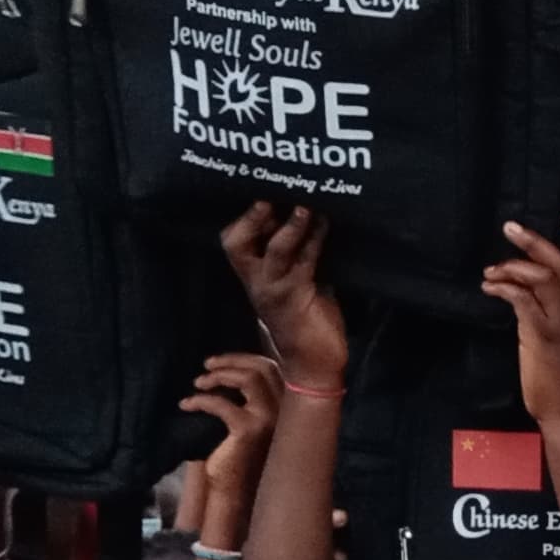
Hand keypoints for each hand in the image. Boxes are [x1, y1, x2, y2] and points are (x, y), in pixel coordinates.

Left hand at [181, 354, 282, 516]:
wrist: (234, 488)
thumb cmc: (237, 452)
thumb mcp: (247, 416)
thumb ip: (248, 394)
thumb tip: (224, 365)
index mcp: (285, 404)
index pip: (270, 366)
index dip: (243, 357)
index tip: (218, 361)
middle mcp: (285, 409)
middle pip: (262, 367)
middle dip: (230, 361)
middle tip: (206, 365)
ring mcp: (269, 418)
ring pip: (248, 378)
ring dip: (219, 375)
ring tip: (198, 382)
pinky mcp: (249, 430)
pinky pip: (222, 403)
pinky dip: (200, 400)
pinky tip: (187, 405)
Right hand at [221, 203, 344, 386]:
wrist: (313, 365)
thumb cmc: (309, 324)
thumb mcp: (301, 285)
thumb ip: (299, 259)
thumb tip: (313, 224)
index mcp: (254, 278)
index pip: (235, 243)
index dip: (245, 220)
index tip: (262, 194)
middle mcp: (256, 282)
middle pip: (236, 244)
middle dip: (252, 218)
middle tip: (269, 196)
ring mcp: (273, 290)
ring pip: (273, 250)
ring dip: (291, 225)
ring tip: (306, 205)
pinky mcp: (296, 297)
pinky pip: (303, 262)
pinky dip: (314, 241)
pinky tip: (324, 226)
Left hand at [485, 210, 559, 424]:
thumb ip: (553, 306)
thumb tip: (525, 283)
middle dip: (534, 241)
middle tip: (510, 227)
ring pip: (543, 277)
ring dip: (513, 265)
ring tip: (491, 269)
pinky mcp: (542, 335)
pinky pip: (522, 299)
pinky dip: (504, 287)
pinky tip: (490, 288)